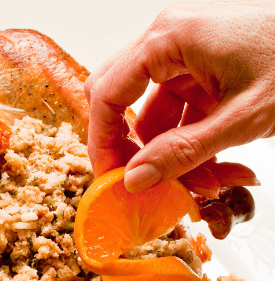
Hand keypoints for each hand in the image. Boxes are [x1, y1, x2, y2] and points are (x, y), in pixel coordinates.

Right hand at [84, 1, 274, 193]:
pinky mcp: (201, 66)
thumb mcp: (240, 118)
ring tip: (195, 181)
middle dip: (126, 144)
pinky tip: (208, 164)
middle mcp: (169, 39)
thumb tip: (134, 180)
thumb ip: (181, 153)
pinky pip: (176, 108)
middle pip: (118, 97)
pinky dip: (185, 140)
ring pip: (148, 109)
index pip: (107, 94)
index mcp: (169, 38)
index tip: (109, 179)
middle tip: (136, 180)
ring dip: (163, 149)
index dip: (101, 141)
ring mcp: (184, 51)